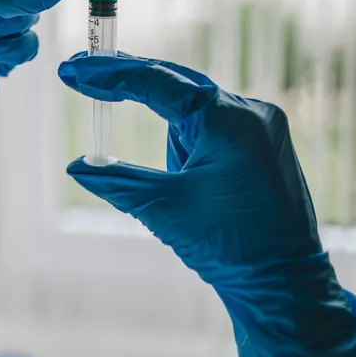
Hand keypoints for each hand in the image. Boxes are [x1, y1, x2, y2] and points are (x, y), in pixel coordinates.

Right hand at [59, 51, 355, 356]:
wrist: (285, 287)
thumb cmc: (229, 248)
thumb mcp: (161, 208)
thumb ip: (115, 179)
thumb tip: (75, 166)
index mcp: (229, 121)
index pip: (157, 82)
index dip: (108, 74)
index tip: (71, 69)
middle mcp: (251, 112)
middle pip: (174, 82)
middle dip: (125, 78)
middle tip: (79, 72)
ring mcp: (260, 126)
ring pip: (190, 104)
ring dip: (157, 112)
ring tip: (140, 137)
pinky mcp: (260, 142)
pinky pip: (209, 121)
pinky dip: (180, 128)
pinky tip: (173, 155)